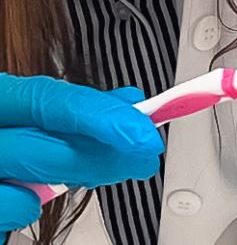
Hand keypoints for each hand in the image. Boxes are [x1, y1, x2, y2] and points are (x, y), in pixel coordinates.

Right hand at [0, 73, 162, 231]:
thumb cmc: (2, 132)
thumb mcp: (29, 110)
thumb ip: (75, 109)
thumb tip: (130, 101)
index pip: (50, 100)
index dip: (99, 115)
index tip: (143, 132)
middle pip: (44, 148)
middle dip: (101, 156)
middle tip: (142, 157)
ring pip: (26, 190)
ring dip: (67, 182)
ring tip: (88, 172)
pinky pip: (7, 215)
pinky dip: (24, 209)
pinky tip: (30, 198)